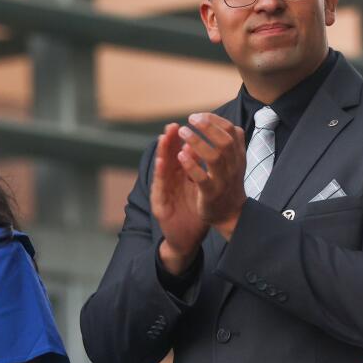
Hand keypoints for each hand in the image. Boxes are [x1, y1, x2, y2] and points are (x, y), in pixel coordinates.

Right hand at [152, 123, 207, 272]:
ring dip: (162, 152)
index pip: (179, 154)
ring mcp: (164, 193)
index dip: (181, 139)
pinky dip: (161, 173)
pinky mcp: (160, 206)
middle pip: (168, 157)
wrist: (186, 239)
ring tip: (164, 137)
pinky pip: (160, 187)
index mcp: (179, 177)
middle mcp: (170, 183)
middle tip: (173, 125)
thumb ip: (198, 170)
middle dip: (170, 140)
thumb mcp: (199, 188)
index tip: (186, 123)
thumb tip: (202, 150)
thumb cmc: (194, 211)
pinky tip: (162, 161)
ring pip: (162, 169)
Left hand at [176, 113, 246, 238]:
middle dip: (207, 126)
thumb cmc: (229, 184)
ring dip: (197, 142)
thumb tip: (220, 123)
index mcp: (238, 156)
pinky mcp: (211, 194)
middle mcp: (233, 166)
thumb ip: (230, 144)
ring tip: (183, 132)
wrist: (231, 214)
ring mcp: (223, 181)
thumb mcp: (235, 162)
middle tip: (190, 119)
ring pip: (214, 157)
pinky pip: (202, 178)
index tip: (198, 116)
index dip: (214, 119)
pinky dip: (191, 165)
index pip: (231, 130)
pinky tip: (180, 155)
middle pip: (225, 141)